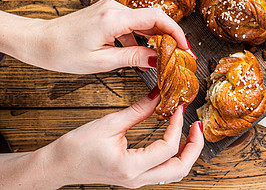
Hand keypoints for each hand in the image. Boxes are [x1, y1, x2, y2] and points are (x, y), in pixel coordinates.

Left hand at [0, 0, 188, 73]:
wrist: (40, 41)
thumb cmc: (63, 53)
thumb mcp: (101, 62)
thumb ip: (133, 57)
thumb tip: (157, 59)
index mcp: (114, 19)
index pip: (157, 18)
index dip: (176, 31)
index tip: (185, 47)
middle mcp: (114, 8)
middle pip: (153, 18)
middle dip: (169, 36)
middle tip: (178, 56)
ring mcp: (110, 8)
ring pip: (143, 20)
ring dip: (154, 37)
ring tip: (160, 58)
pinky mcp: (107, 13)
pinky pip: (131, 22)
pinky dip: (139, 37)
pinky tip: (138, 53)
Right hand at [0, 93, 203, 188]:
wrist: (58, 166)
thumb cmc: (77, 147)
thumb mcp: (110, 123)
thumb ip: (139, 110)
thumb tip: (159, 95)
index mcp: (130, 166)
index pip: (168, 148)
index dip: (177, 126)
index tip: (180, 108)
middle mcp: (137, 179)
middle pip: (180, 169)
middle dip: (194, 147)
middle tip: (197, 126)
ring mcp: (137, 181)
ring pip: (174, 174)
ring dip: (187, 153)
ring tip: (190, 132)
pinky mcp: (135, 177)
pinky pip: (163, 171)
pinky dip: (174, 156)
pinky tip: (173, 138)